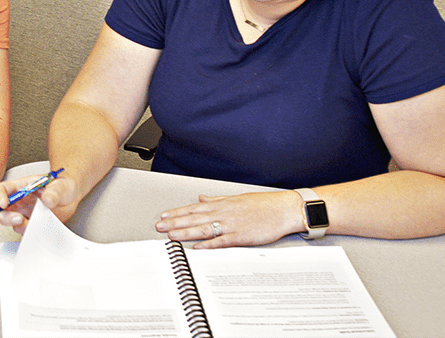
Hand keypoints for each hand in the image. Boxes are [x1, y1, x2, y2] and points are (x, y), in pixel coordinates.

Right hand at [0, 174, 80, 233]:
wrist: (69, 198)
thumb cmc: (61, 187)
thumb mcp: (60, 185)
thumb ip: (54, 191)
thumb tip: (48, 200)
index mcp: (21, 187)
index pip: (2, 189)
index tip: (4, 203)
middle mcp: (19, 201)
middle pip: (0, 210)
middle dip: (5, 217)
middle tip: (19, 219)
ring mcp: (23, 214)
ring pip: (11, 223)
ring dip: (20, 226)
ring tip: (35, 222)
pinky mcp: (30, 225)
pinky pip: (24, 231)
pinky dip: (30, 232)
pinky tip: (40, 227)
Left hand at [155, 191, 301, 247]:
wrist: (285, 209)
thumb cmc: (264, 204)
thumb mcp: (237, 198)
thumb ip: (217, 199)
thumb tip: (202, 197)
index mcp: (223, 203)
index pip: (194, 208)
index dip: (178, 212)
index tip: (164, 216)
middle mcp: (224, 212)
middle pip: (195, 218)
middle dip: (175, 223)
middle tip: (159, 227)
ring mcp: (232, 224)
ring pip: (204, 229)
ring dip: (186, 232)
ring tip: (171, 236)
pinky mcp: (242, 236)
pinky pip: (222, 241)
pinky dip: (209, 244)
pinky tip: (197, 247)